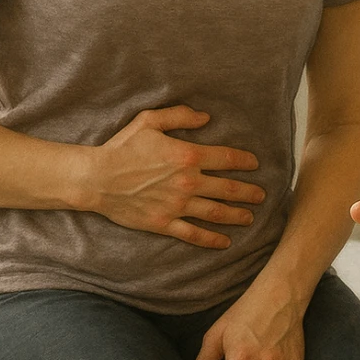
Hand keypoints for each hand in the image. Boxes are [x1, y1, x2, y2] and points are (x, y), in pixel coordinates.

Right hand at [89, 105, 262, 247]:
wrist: (97, 178)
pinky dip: (211, 239)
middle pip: (228, 188)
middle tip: (262, 195)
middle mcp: (187, 182)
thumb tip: (206, 117)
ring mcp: (177, 205)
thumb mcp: (149, 121)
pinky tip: (225, 242)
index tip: (254, 164)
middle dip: (249, 192)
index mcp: (187, 155)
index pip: (226, 158)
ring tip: (250, 217)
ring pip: (216, 212)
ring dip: (237, 215)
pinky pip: (193, 233)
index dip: (244, 161)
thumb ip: (180, 116)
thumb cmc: (122, 147)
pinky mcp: (164, 222)